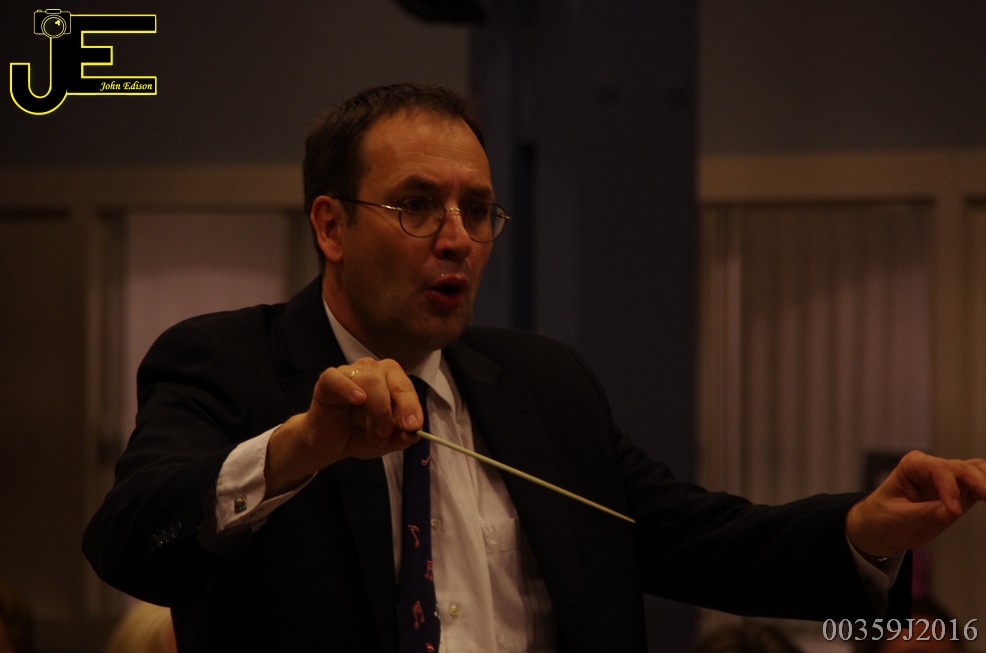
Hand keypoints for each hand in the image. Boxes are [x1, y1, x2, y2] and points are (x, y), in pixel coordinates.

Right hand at [265, 357, 423, 495]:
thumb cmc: (360, 435)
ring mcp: (350, 372)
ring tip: (373, 434)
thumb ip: (400, 437)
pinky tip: (358, 399)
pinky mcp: (328, 379)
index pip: (404, 387)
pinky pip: (338, 378)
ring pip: (369, 381)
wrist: (330, 443)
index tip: (414, 425)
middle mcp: (373, 370)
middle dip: (393, 409)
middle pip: (389, 380)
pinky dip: (349, 388)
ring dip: (374, 411)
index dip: (411, 405)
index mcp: (392, 380)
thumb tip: (414, 434)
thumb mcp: (385, 441)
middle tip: (388, 433)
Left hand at [846, 450, 985, 556]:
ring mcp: (948, 480)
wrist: (880, 528)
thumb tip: (950, 512)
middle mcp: (932, 468)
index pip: (938, 469)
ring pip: (976, 472)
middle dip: (979, 482)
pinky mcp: (959, 495)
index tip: (954, 512)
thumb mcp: (897, 517)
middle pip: (963, 468)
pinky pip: (979, 488)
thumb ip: (923, 512)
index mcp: (912, 465)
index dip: (949, 489)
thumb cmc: (881, 517)